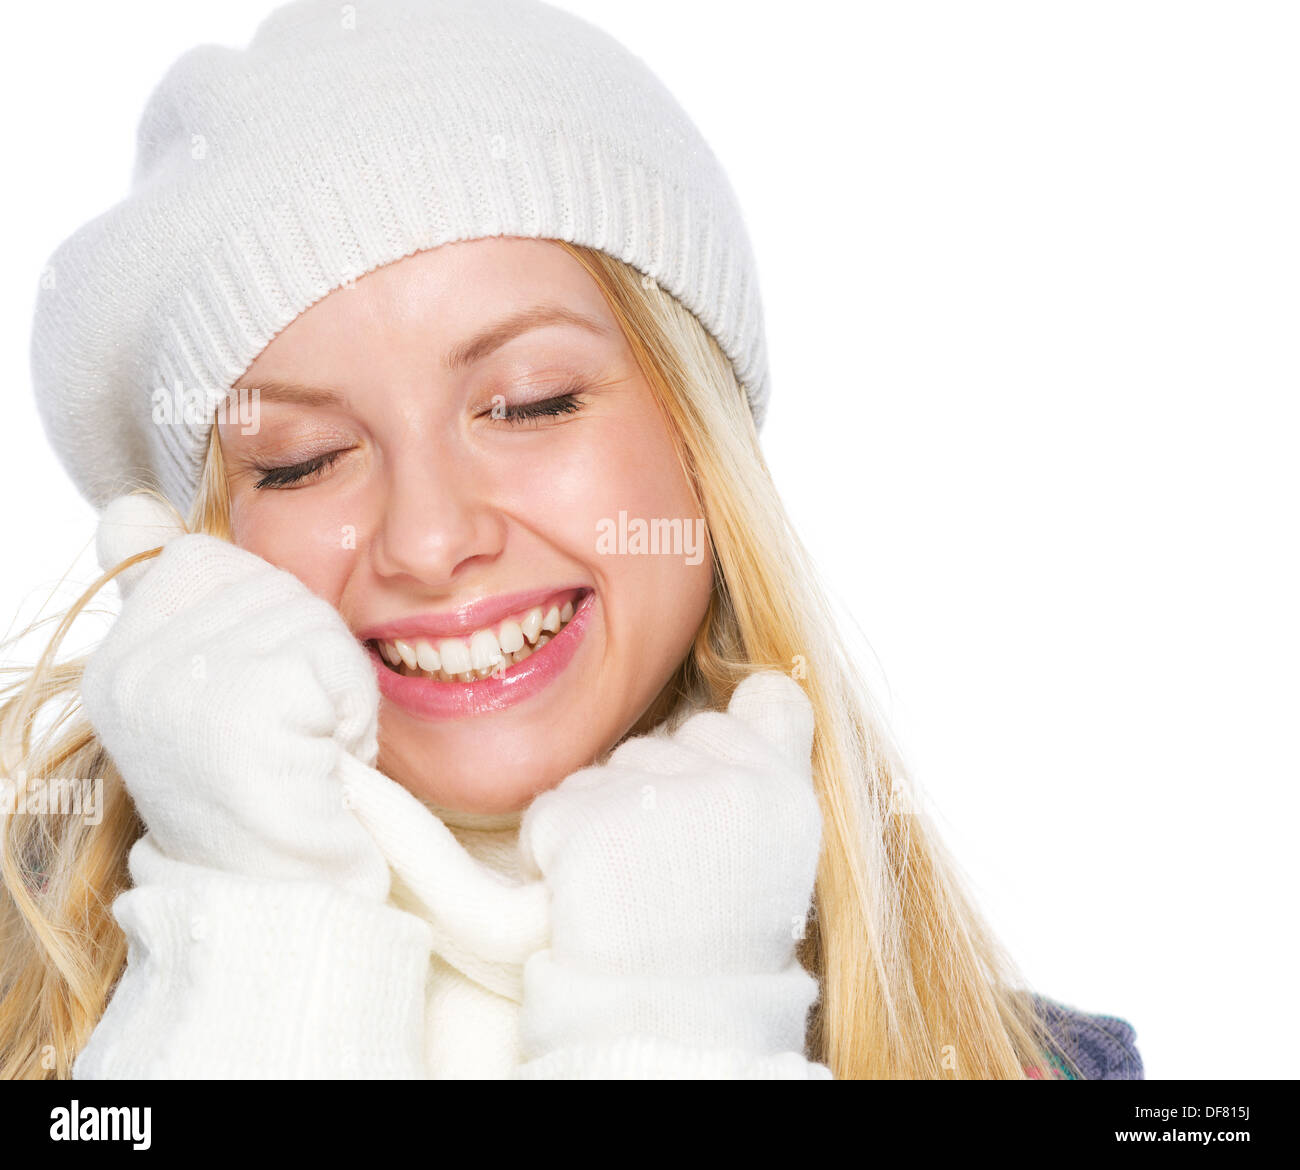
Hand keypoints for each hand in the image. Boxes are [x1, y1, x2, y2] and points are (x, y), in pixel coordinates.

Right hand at [81, 517, 389, 900]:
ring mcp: (180, 683)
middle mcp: (131, 668)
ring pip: (310, 617)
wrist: (281, 896)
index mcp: (118, 663)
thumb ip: (177, 603)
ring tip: (307, 752)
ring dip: (335, 688)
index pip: (205, 559)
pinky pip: (336, 658)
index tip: (259, 700)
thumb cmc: (267, 797)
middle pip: (271, 583)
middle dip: (309, 655)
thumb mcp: (210, 693)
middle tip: (292, 735)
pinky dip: (352, 708)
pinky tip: (323, 762)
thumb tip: (127, 504)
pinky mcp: (243, 701)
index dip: (265, 619)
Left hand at [517, 670, 822, 1035]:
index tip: (715, 816)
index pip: (764, 704)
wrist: (671, 1024)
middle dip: (652, 794)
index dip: (725, 753)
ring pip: (604, 772)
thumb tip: (755, 684)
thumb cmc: (722, 947)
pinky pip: (552, 809)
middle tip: (667, 875)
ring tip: (630, 891)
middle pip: (666, 740)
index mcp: (786, 790)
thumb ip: (765, 767)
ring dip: (600, 821)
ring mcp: (657, 795)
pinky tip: (587, 898)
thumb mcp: (776, 852)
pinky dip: (553, 851)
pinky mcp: (586, 819)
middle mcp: (730, 781)